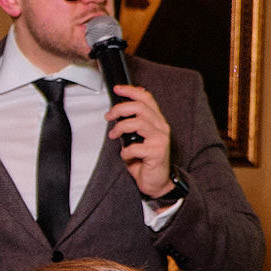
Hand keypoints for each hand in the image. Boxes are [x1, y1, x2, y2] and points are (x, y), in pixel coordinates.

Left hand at [106, 83, 173, 198]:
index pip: (146, 98)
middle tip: (108, 116)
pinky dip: (125, 152)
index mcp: (156, 121)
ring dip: (120, 128)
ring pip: (138, 123)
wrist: (156, 182)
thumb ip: (132, 124)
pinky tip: (126, 156)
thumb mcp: (137, 138)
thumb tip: (117, 112)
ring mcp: (160, 139)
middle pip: (140, 107)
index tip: (117, 89)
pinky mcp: (157, 153)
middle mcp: (161, 127)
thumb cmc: (144, 160)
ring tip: (114, 135)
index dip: (131, 91)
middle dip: (120, 109)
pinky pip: (135, 147)